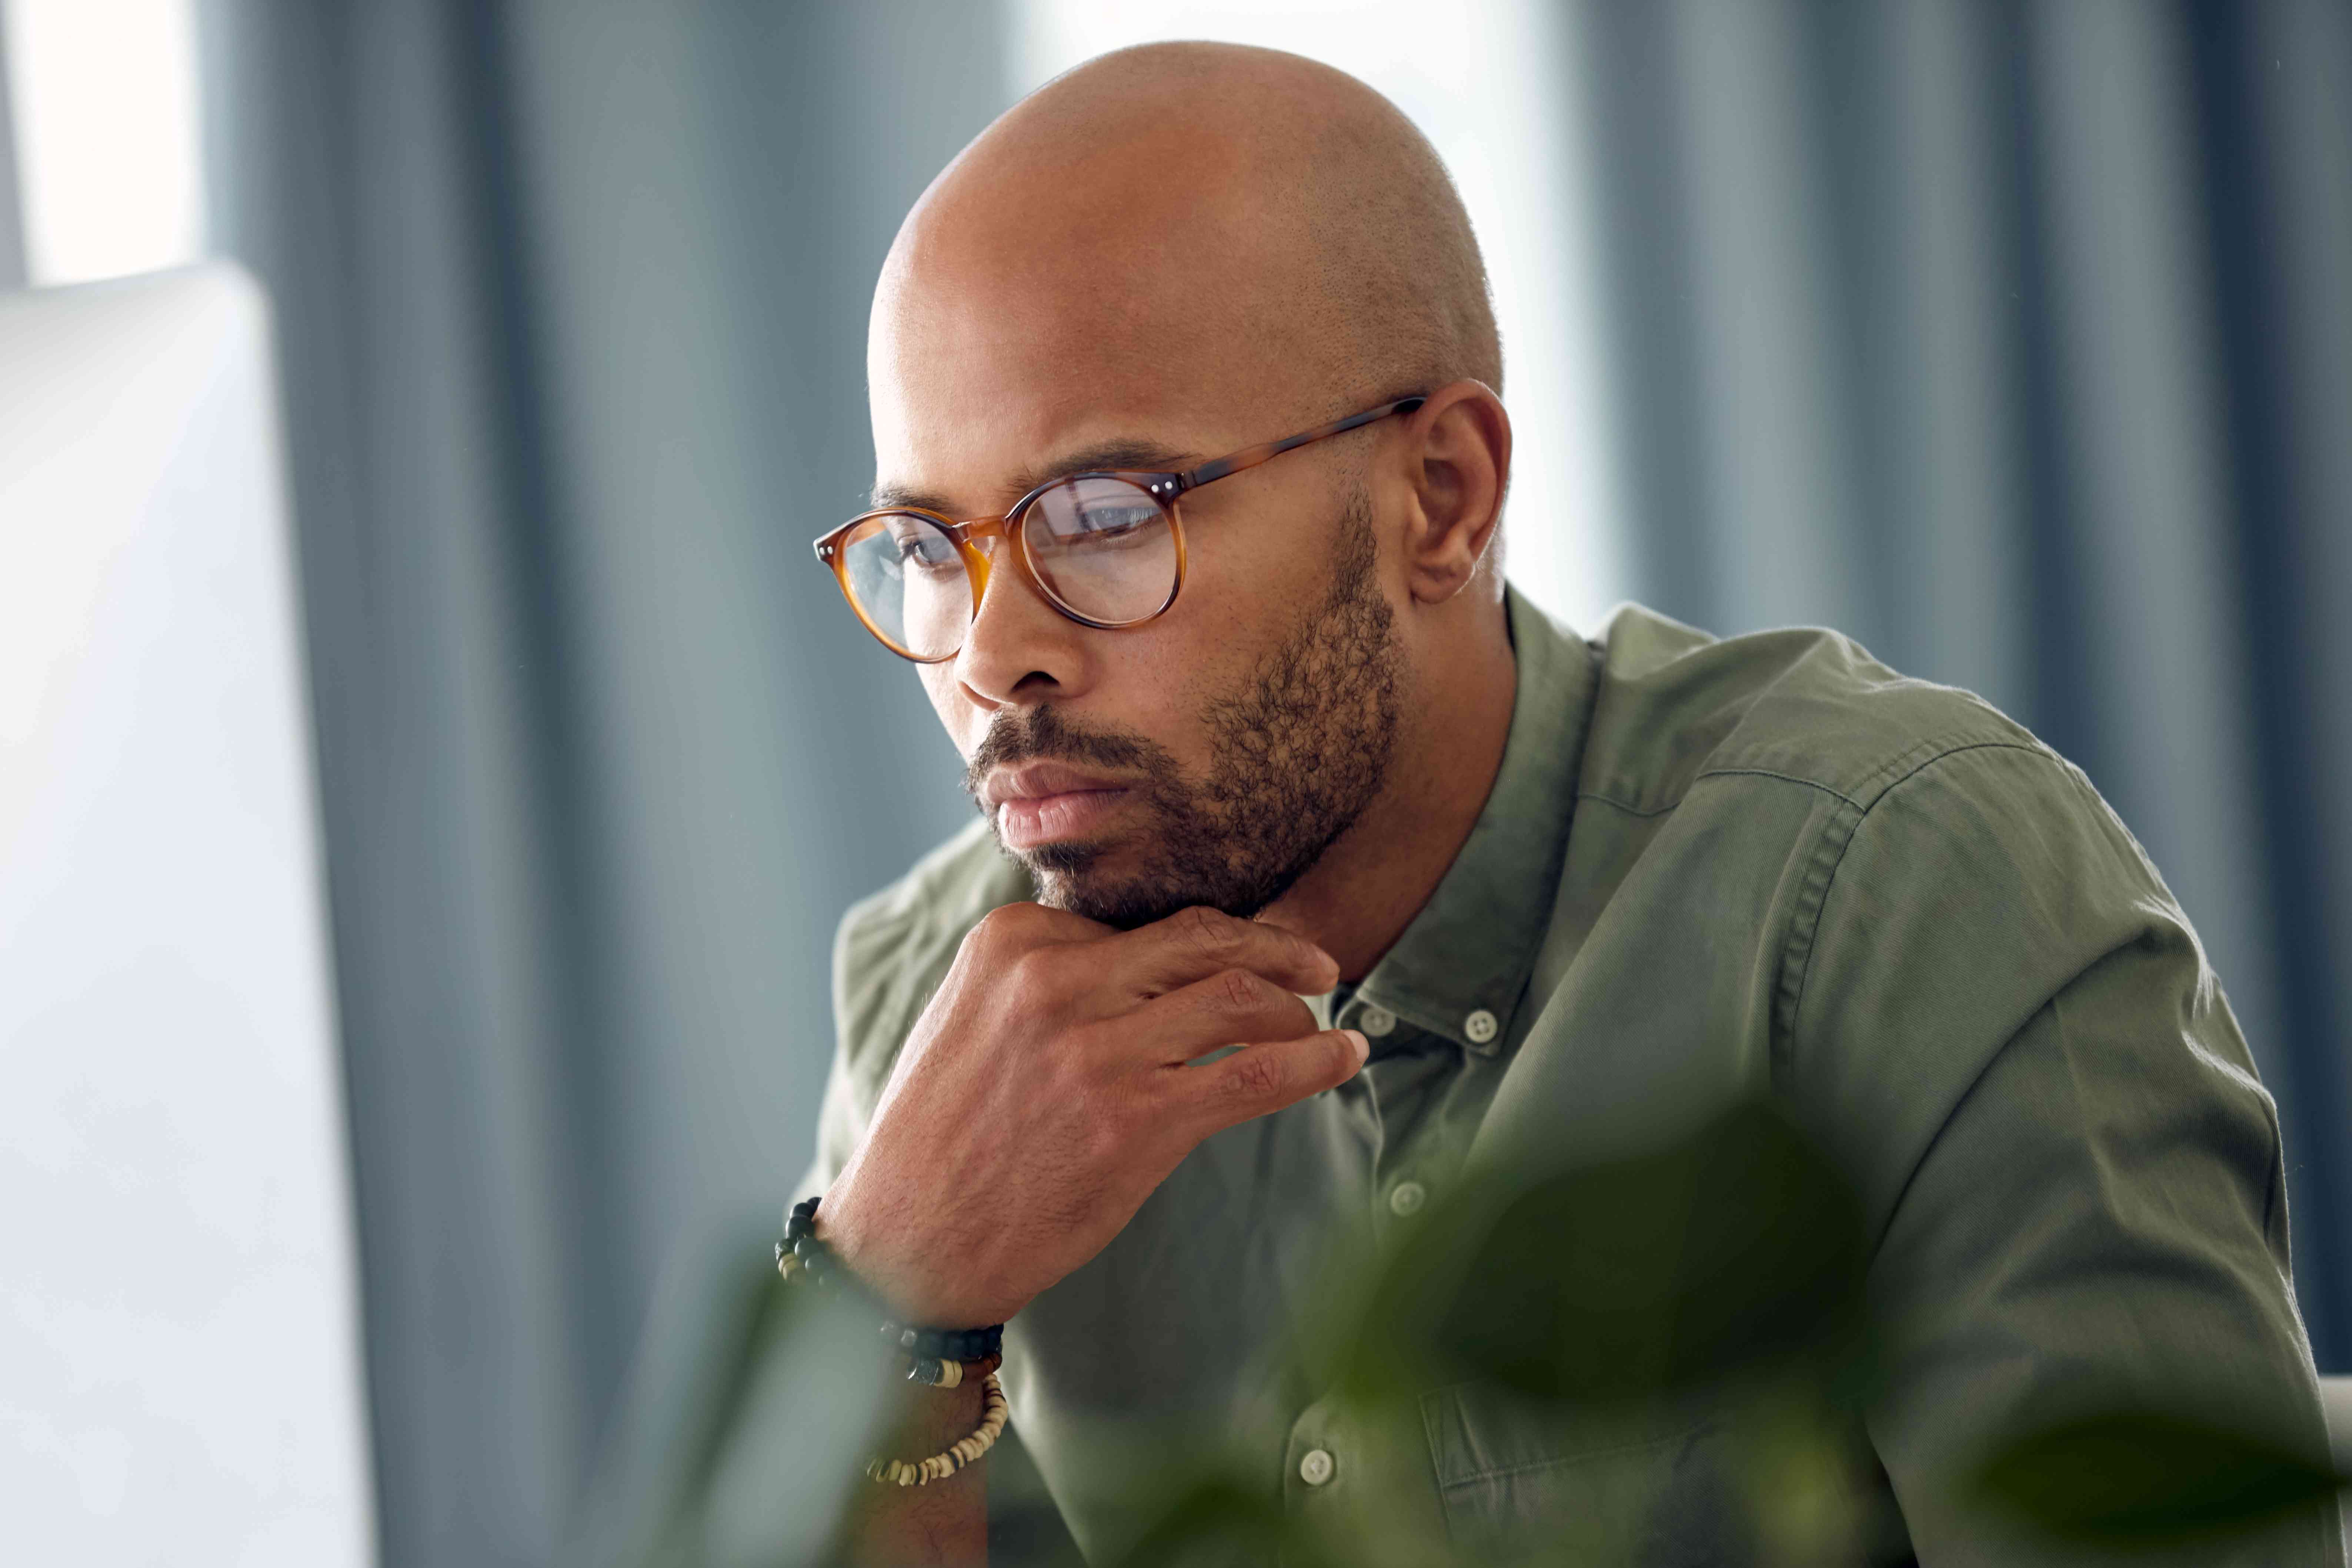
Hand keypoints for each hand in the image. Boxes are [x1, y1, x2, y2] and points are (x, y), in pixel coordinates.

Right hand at [820, 902, 1366, 1326]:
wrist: (908, 1241)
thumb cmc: (943, 1134)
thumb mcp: (971, 1014)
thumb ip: (1047, 975)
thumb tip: (1147, 958)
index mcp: (1013, 941)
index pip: (1142, 922)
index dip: (1203, 945)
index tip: (1237, 964)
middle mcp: (1056, 982)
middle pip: (1203, 939)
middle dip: (1276, 947)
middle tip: (1317, 964)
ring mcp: (1098, 1052)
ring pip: (1239, 996)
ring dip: (1297, 1007)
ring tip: (1321, 1022)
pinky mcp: (1136, 1123)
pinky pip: (1255, 1073)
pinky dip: (1316, 1060)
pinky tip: (1344, 1057)